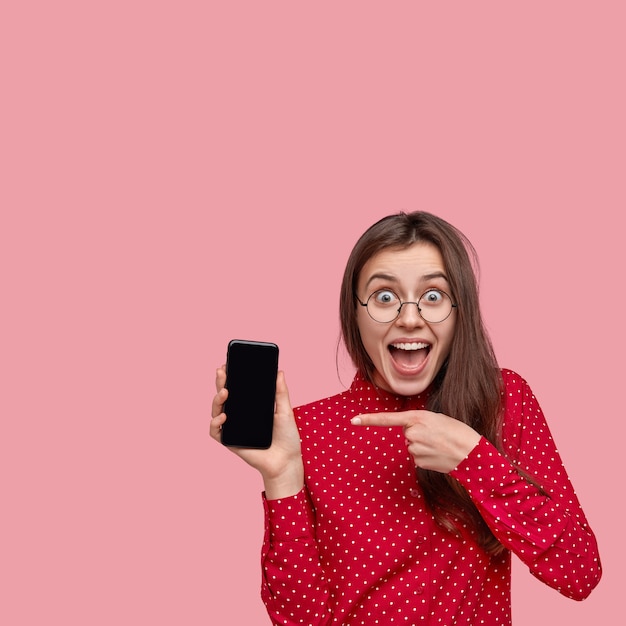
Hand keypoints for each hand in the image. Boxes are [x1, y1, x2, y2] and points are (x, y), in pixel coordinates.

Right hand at [210, 366, 303, 498]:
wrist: (286, 461)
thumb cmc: (287, 438)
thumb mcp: (285, 411)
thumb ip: (281, 392)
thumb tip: (279, 371)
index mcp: (251, 407)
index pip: (237, 389)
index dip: (230, 377)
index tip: (227, 364)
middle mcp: (239, 416)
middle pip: (224, 397)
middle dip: (220, 382)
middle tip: (222, 371)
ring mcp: (233, 428)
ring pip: (216, 411)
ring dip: (216, 400)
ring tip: (224, 392)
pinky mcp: (230, 442)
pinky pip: (216, 432)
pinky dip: (216, 423)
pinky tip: (223, 417)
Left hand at [351, 410, 480, 473]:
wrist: (472, 453)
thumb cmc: (457, 432)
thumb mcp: (437, 419)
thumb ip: (419, 423)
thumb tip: (409, 435)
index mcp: (418, 418)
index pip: (388, 419)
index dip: (369, 420)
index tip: (353, 420)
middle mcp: (413, 433)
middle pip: (407, 433)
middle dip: (418, 434)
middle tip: (437, 435)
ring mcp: (415, 449)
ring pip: (412, 446)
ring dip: (423, 446)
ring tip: (440, 445)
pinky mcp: (419, 462)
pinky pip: (417, 458)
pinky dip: (427, 457)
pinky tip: (439, 455)